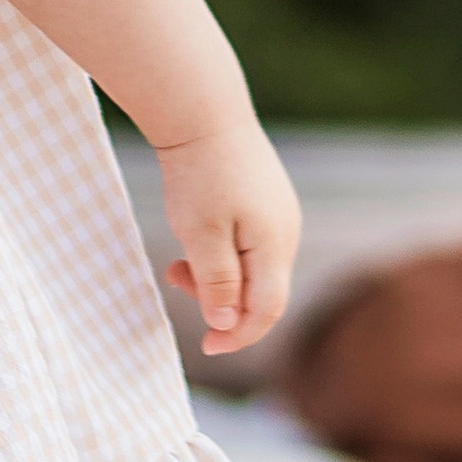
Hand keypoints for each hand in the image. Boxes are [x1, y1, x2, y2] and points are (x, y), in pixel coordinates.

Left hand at [154, 120, 299, 357]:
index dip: (237, 335)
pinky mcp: (264, 202)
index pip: (267, 310)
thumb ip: (217, 281)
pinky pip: (246, 246)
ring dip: (214, 277)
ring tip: (177, 262)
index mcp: (275, 246)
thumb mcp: (201, 234)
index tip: (205, 347)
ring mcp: (278, 216)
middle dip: (219, 301)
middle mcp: (286, 234)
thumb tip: (227, 322)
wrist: (203, 113)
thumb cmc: (199, 174)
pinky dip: (218, 254)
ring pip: (250, 269)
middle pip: (260, 292)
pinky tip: (192, 238)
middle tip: (175, 278)